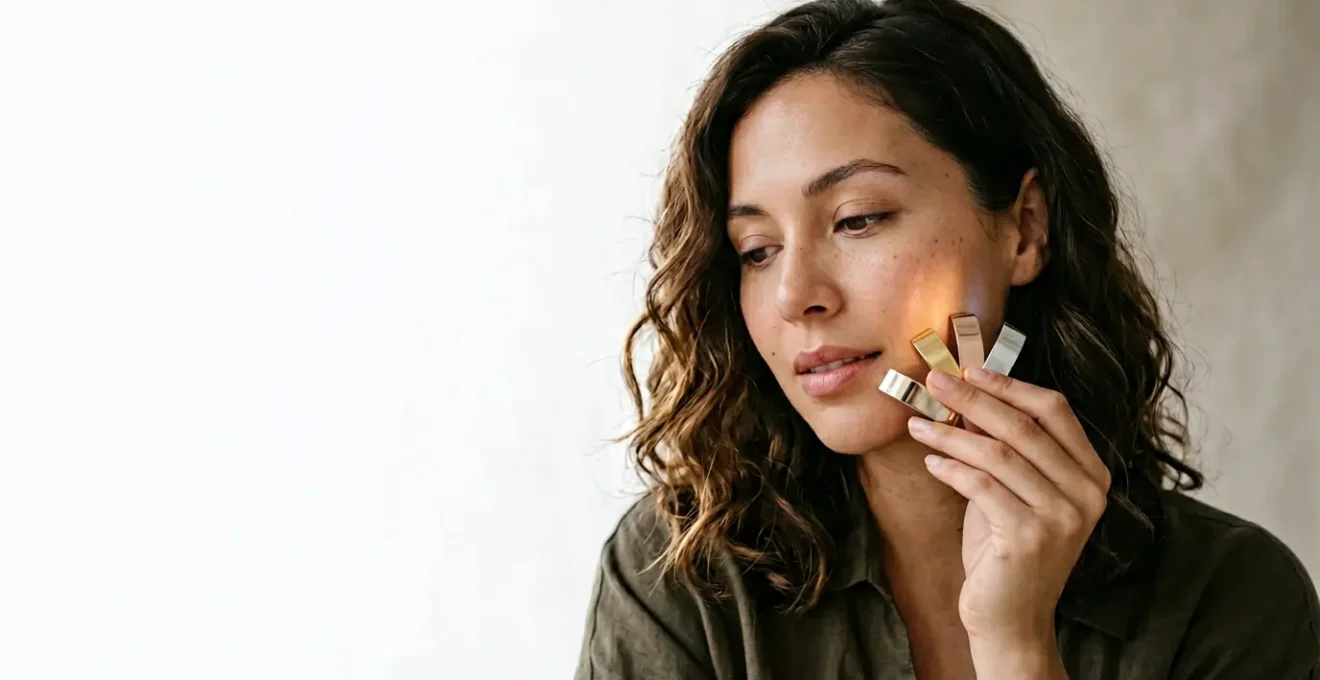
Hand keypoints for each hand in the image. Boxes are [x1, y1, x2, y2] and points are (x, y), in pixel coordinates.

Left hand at [906, 367, 1109, 673]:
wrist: (1010, 619)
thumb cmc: (1006, 551)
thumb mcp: (1010, 491)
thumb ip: (1000, 449)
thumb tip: (963, 397)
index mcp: (1091, 474)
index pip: (1055, 410)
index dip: (1010, 385)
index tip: (971, 369)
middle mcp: (1086, 493)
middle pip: (1024, 426)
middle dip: (973, 398)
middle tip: (934, 380)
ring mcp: (1061, 517)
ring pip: (998, 453)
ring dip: (950, 433)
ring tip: (917, 423)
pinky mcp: (1029, 537)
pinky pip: (981, 486)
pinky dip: (950, 468)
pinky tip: (930, 461)